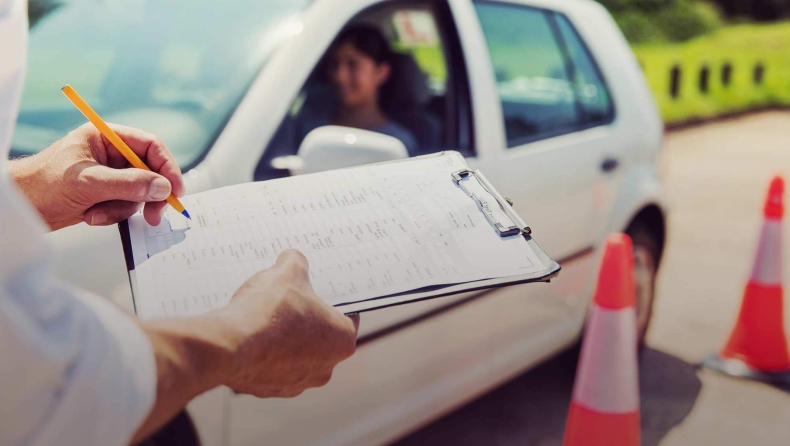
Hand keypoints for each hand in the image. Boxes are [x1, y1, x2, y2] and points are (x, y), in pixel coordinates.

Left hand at [10, 123, 184, 229]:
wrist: (19, 208)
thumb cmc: (42, 185)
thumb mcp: (89, 183)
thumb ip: (129, 184)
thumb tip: (163, 188)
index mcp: (106, 137)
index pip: (150, 146)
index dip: (167, 167)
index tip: (176, 190)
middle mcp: (111, 154)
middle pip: (149, 171)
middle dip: (149, 195)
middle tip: (155, 215)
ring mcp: (109, 175)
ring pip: (139, 193)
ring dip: (123, 208)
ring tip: (98, 214)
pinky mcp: (105, 194)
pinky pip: (125, 206)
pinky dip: (113, 215)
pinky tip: (91, 216)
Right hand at [219, 250, 359, 396]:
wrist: (230, 346)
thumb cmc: (268, 310)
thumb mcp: (287, 272)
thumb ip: (296, 262)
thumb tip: (293, 259)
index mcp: (342, 340)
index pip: (348, 315)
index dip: (333, 299)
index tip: (320, 290)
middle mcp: (326, 368)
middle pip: (321, 337)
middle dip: (307, 319)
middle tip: (290, 300)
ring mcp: (298, 383)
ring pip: (297, 354)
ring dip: (286, 339)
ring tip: (266, 317)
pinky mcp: (271, 389)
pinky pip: (273, 367)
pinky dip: (265, 354)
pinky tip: (252, 336)